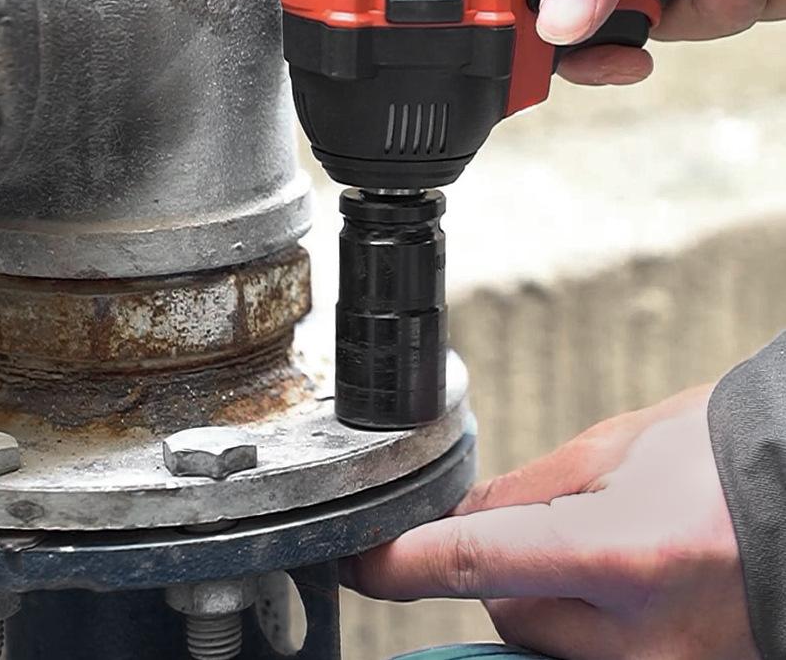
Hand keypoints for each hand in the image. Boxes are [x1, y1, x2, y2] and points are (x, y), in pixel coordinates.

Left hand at [346, 386, 757, 659]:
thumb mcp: (617, 447)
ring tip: (613, 542)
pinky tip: (625, 578)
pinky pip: (590, 658)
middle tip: (564, 517)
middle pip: (507, 612)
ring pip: (543, 639)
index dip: (404, 563)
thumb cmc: (724, 458)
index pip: (475, 563)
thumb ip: (525, 489)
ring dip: (547, 594)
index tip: (361, 561)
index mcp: (621, 556)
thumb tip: (456, 519)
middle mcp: (639, 638)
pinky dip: (586, 622)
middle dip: (505, 566)